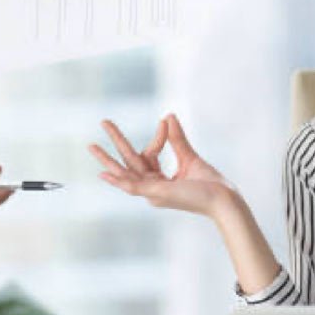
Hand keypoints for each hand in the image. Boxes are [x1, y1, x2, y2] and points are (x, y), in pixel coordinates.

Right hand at [89, 114, 238, 217]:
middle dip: (115, 142)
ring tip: (91, 145)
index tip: (164, 122)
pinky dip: (119, 181)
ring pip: (124, 174)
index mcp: (160, 181)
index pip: (148, 155)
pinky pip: (133, 187)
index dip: (157, 138)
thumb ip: (177, 139)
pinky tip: (104, 174)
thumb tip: (169, 116)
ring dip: (107, 160)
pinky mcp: (157, 194)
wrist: (223, 198)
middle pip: (129, 161)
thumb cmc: (210, 184)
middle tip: (103, 122)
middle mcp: (153, 188)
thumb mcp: (189, 157)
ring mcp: (153, 192)